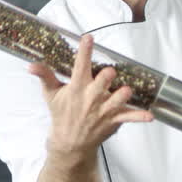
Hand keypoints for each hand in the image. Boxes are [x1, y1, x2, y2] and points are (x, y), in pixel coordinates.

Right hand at [30, 34, 152, 158]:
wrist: (70, 142)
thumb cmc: (62, 114)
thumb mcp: (51, 94)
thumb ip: (45, 76)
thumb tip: (31, 65)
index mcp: (77, 88)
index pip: (80, 66)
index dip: (84, 51)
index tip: (88, 38)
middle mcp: (91, 98)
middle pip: (101, 83)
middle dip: (106, 77)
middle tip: (110, 72)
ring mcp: (104, 110)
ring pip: (117, 100)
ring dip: (122, 96)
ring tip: (127, 91)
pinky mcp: (114, 119)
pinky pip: (130, 117)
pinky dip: (140, 116)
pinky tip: (150, 115)